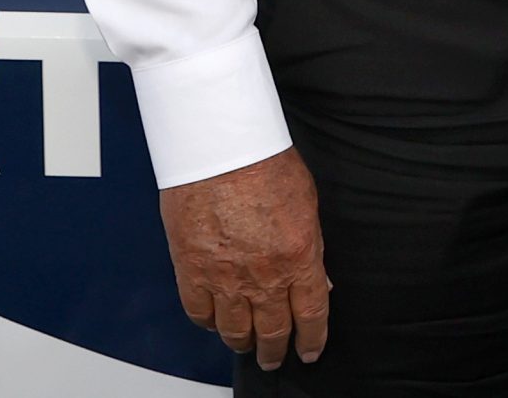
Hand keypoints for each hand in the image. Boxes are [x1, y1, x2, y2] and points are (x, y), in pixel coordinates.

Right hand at [160, 147, 329, 370]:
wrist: (220, 150)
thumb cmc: (265, 164)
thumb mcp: (307, 205)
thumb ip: (311, 247)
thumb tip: (316, 281)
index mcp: (299, 257)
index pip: (311, 314)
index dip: (313, 339)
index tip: (311, 350)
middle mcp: (263, 276)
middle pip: (272, 330)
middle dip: (275, 349)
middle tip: (275, 357)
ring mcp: (224, 278)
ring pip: (233, 330)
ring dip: (242, 342)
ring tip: (246, 346)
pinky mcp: (191, 272)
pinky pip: (199, 312)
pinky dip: (208, 323)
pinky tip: (214, 322)